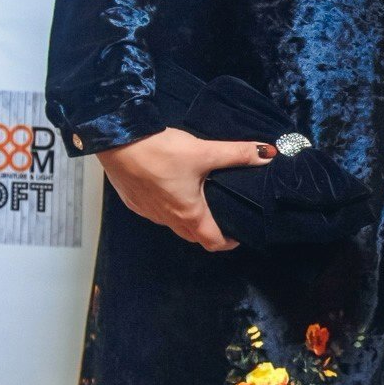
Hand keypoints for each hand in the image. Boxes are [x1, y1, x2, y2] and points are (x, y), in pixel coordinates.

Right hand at [98, 128, 275, 250]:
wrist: (117, 141)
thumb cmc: (159, 150)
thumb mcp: (204, 151)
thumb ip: (237, 154)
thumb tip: (266, 153)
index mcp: (189, 213)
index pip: (212, 242)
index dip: (228, 242)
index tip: (237, 235)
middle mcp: (167, 218)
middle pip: (193, 236)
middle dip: (209, 231)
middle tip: (221, 218)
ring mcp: (148, 212)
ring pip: (172, 224)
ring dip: (186, 219)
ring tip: (198, 200)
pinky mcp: (133, 202)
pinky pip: (154, 212)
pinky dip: (166, 207)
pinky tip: (169, 188)